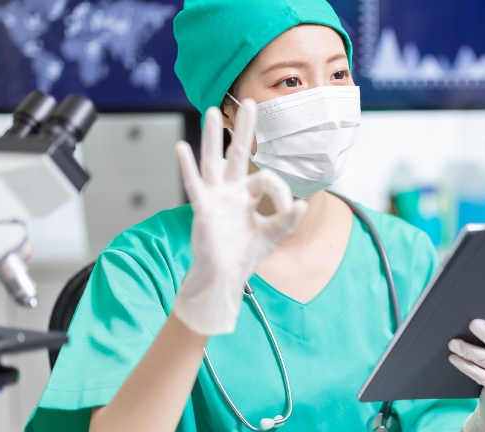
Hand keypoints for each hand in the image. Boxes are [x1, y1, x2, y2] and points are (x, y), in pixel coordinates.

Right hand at [172, 103, 306, 335]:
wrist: (224, 277)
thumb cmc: (244, 255)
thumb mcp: (272, 235)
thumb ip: (287, 220)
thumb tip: (303, 205)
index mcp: (247, 195)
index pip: (266, 178)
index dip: (281, 191)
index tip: (290, 209)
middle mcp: (230, 191)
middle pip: (237, 153)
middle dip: (244, 128)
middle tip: (250, 101)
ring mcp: (215, 197)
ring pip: (213, 161)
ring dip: (213, 137)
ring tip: (212, 111)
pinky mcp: (203, 208)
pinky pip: (194, 184)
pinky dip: (187, 166)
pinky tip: (181, 147)